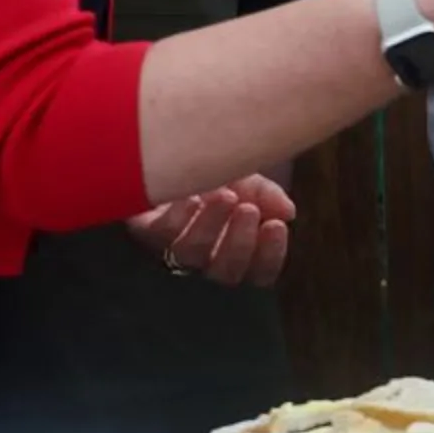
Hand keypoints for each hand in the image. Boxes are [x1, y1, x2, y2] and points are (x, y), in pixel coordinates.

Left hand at [126, 174, 295, 286]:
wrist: (171, 158)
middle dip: (240, 243)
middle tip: (249, 210)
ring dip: (210, 227)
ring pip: (191, 256)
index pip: (259, 273)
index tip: (277, 225)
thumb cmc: (215, 175)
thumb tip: (288, 212)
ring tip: (224, 196)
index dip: (270, 256)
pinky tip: (192, 197)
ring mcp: (173, 248)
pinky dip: (179, 217)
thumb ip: (268, 197)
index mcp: (237, 251)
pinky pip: (161, 235)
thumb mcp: (249, 181)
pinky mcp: (146, 233)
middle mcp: (206, 258)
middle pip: (225, 273)